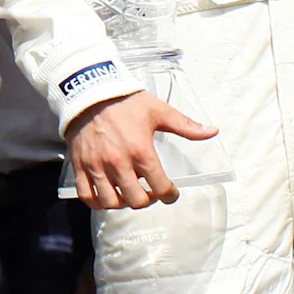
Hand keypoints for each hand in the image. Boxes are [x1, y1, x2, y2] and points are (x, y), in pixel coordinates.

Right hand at [64, 89, 216, 210]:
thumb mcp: (159, 111)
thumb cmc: (125, 101)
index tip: (170, 193)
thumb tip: (212, 131)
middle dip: (148, 200)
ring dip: (123, 203)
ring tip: (129, 194)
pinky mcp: (80, 165)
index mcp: (140, 150)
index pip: (160, 186)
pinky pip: (86, 195)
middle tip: (150, 192)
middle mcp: (118, 162)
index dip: (170, 195)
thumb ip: (186, 125)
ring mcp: (97, 166)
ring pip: (111, 202)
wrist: (90, 90)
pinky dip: (97, 202)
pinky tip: (106, 196)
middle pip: (136, 200)